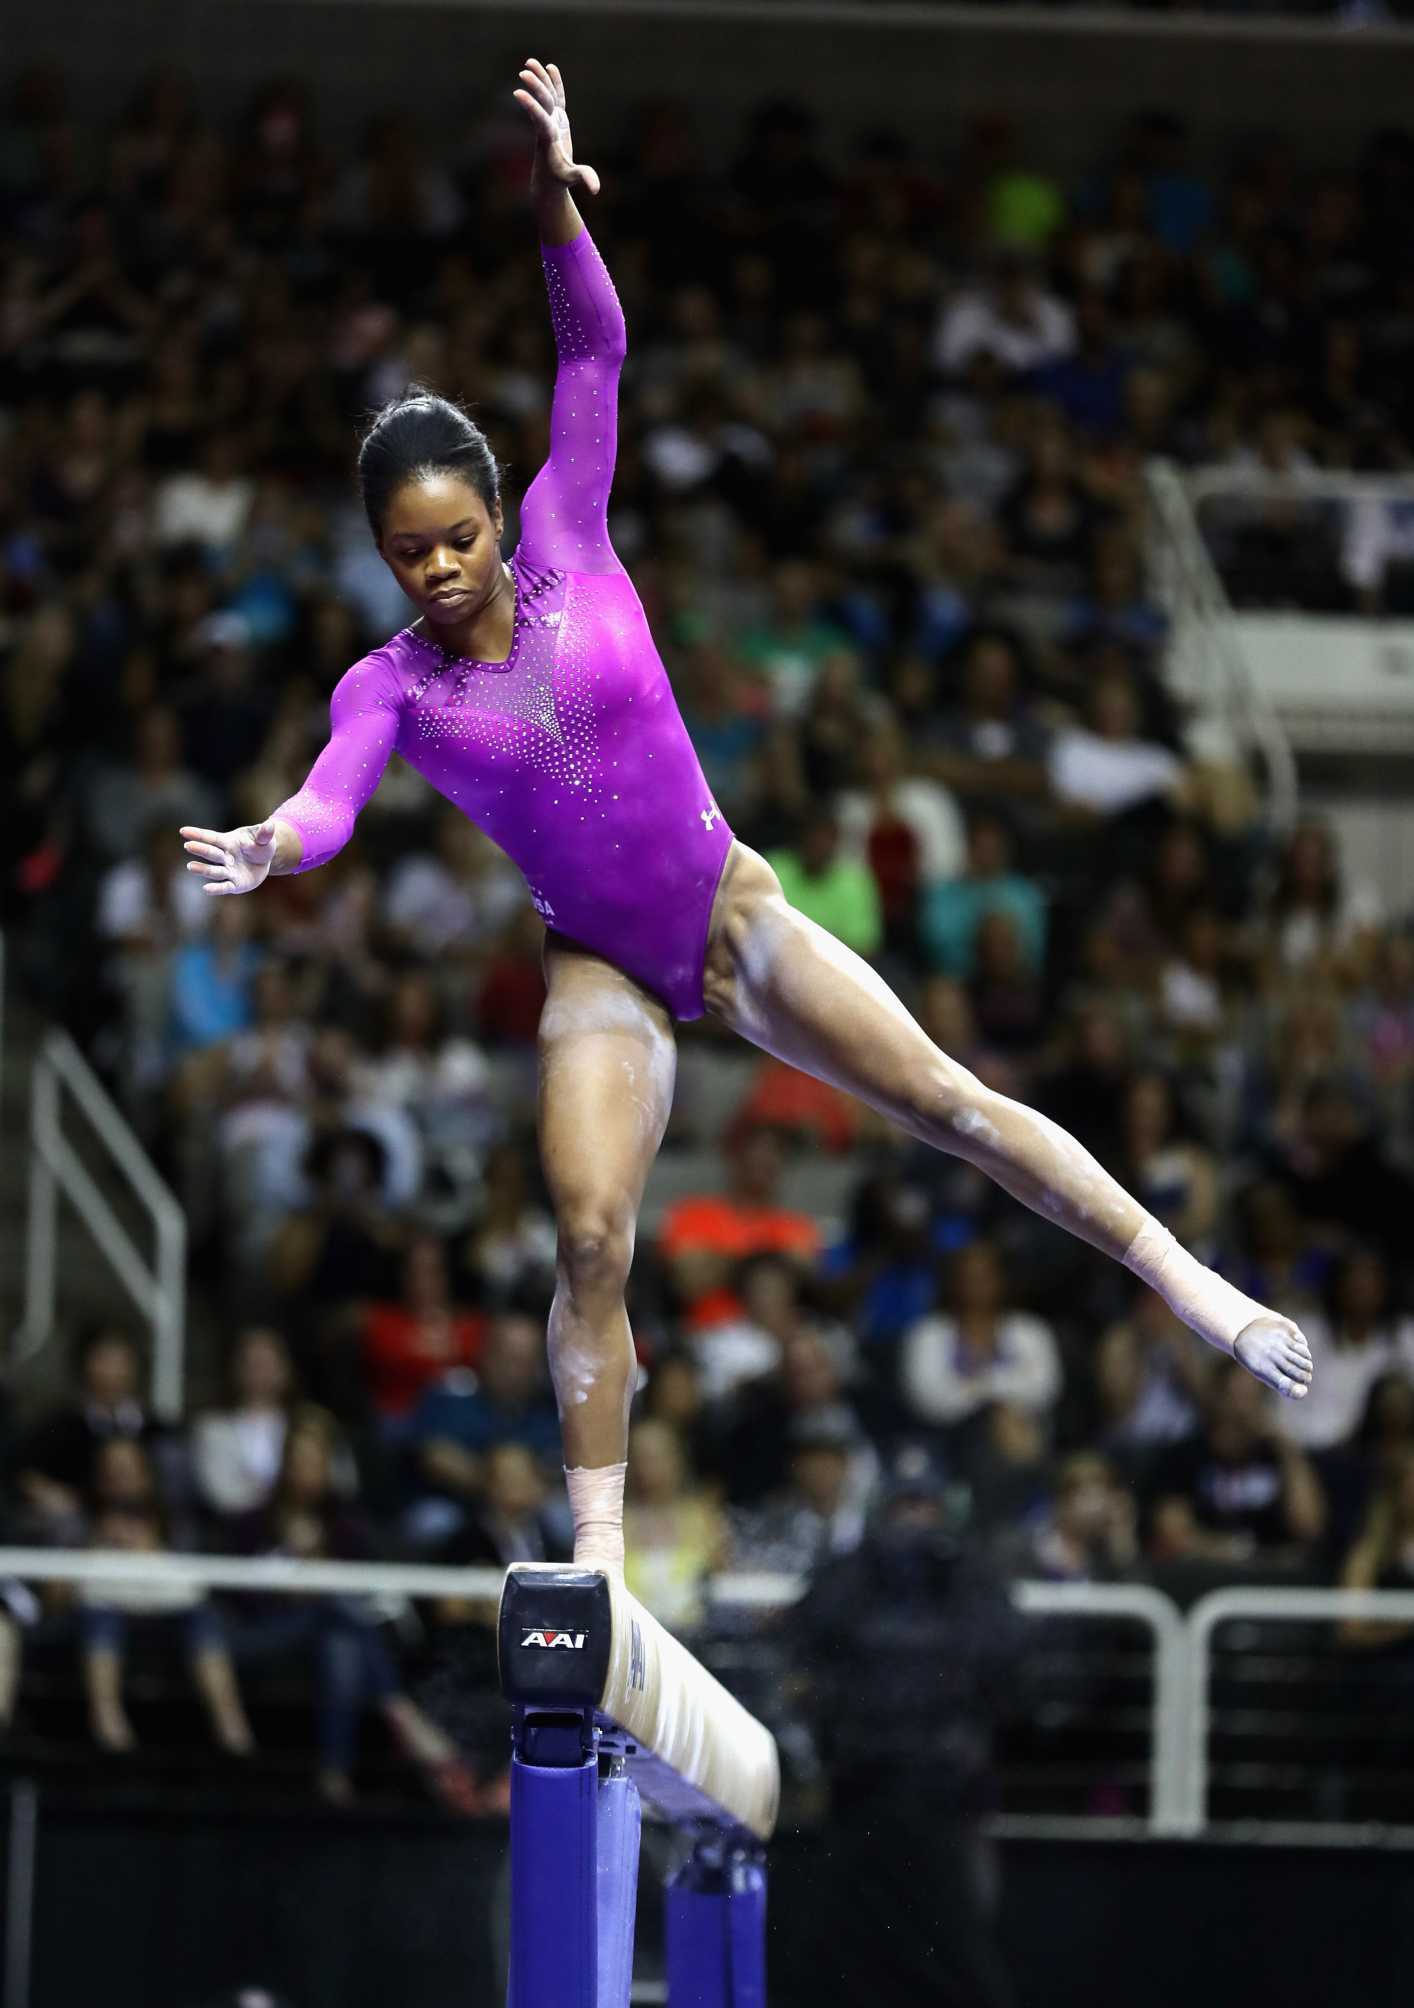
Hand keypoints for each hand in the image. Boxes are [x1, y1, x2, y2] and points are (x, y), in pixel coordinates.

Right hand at [180, 821, 277, 895]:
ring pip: (214, 871)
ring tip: (190, 866)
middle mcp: (226, 857)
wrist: (264, 862)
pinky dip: (216, 888)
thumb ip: (265, 834)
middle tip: (188, 846)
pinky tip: (206, 889)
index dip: (198, 834)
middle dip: (200, 849)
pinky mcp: (235, 884)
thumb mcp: (265, 839)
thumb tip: (270, 825)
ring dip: (203, 869)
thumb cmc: (261, 846)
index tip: (183, 831)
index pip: (212, 837)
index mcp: (229, 842)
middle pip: (212, 853)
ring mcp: (229, 871)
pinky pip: (224, 886)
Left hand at [514, 57, 599, 197]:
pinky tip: (550, 67)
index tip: (517, 93)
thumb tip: (595, 189)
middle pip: (542, 103)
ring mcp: (551, 120)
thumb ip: (583, 178)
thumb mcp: (571, 178)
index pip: (540, 119)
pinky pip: (556, 97)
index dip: (531, 106)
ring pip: (546, 96)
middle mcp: (547, 126)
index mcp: (548, 138)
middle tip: (523, 72)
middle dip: (535, 88)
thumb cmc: (560, 179)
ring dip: (539, 79)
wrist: (549, 180)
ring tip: (530, 62)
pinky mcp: (557, 119)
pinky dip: (554, 83)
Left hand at [1234, 1315, 1313, 1401]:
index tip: (1302, 1390)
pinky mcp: (1285, 1329)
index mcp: (1263, 1369)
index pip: (1285, 1384)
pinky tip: (1300, 1353)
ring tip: (1304, 1367)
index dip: (1297, 1391)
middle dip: (1306, 1378)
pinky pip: (1303, 1344)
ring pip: (1305, 1358)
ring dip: (1307, 1365)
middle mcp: (1271, 1354)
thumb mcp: (1261, 1372)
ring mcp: (1279, 1341)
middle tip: (1306, 1378)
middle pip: (1299, 1373)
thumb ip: (1281, 1384)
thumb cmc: (1256, 1358)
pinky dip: (1304, 1351)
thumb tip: (1303, 1391)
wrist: (1245, 1329)